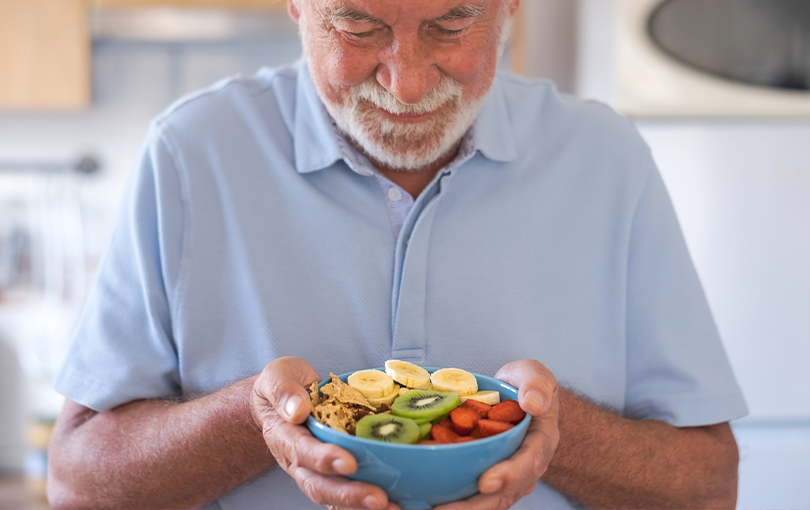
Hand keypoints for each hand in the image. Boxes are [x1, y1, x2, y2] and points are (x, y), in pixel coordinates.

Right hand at [250, 356, 400, 509]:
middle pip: (319, 485)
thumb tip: (297, 410)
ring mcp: (313, 470)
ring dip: (360, 505)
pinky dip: (363, 504)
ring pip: (333, 496)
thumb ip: (283, 390)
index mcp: (284, 436)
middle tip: (378, 498)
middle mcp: (297, 460)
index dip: (324, 459)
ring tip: (392, 507)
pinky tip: (392, 504)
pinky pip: (344, 495)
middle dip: (349, 494)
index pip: (302, 452)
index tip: (349, 462)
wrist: (280, 399)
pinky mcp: (330, 473)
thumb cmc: (283, 385)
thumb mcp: (277, 375)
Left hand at [435, 359, 559, 509]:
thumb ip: (536, 384)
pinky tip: (426, 503)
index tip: (486, 482)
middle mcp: (525, 467)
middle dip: (474, 505)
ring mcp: (507, 478)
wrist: (523, 400)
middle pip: (503, 493)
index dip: (508, 474)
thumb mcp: (534, 374)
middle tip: (442, 509)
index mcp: (540, 442)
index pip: (528, 462)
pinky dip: (452, 501)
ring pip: (486, 502)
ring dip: (460, 508)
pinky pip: (472, 495)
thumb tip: (532, 402)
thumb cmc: (526, 387)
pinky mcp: (488, 478)